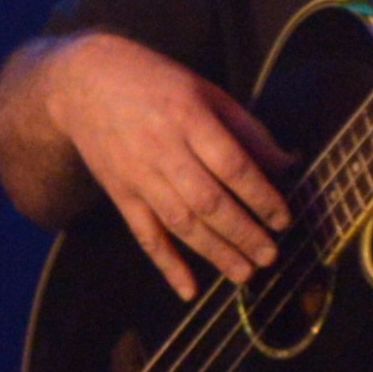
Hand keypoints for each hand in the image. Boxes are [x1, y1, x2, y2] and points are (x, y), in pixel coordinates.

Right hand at [44, 33, 294, 299]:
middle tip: (270, 255)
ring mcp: (138, 175)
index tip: (284, 219)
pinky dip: (166, 264)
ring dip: (215, 253)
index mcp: (189, 117)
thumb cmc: (155, 82)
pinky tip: (189, 289)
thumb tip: (288, 164)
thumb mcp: (206, 91)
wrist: (83, 84)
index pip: (232, 166)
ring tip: (245, 274)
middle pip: (209, 201)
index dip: (261, 196)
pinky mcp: (121, 194)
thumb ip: (247, 129)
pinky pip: (144, 235)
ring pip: (181, 223)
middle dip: (243, 233)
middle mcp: (163, 149)